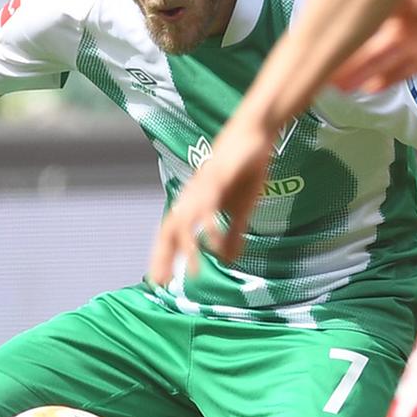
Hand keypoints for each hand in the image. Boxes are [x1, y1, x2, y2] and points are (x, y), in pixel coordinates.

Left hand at [148, 110, 275, 283]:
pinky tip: (212, 243)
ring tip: (191, 272)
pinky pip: (208, 206)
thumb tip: (227, 260)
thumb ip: (232, 234)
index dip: (163, 256)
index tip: (160, 281)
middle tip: (162, 282)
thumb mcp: (240, 209)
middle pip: (168, 230)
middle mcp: (191, 197)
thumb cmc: (245, 171)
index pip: (170, 234)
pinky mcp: (217, 179)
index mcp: (193, 204)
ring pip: (185, 222)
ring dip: (186, 248)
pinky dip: (209, 226)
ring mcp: (202, 188)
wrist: (255, 134)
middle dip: (163, 257)